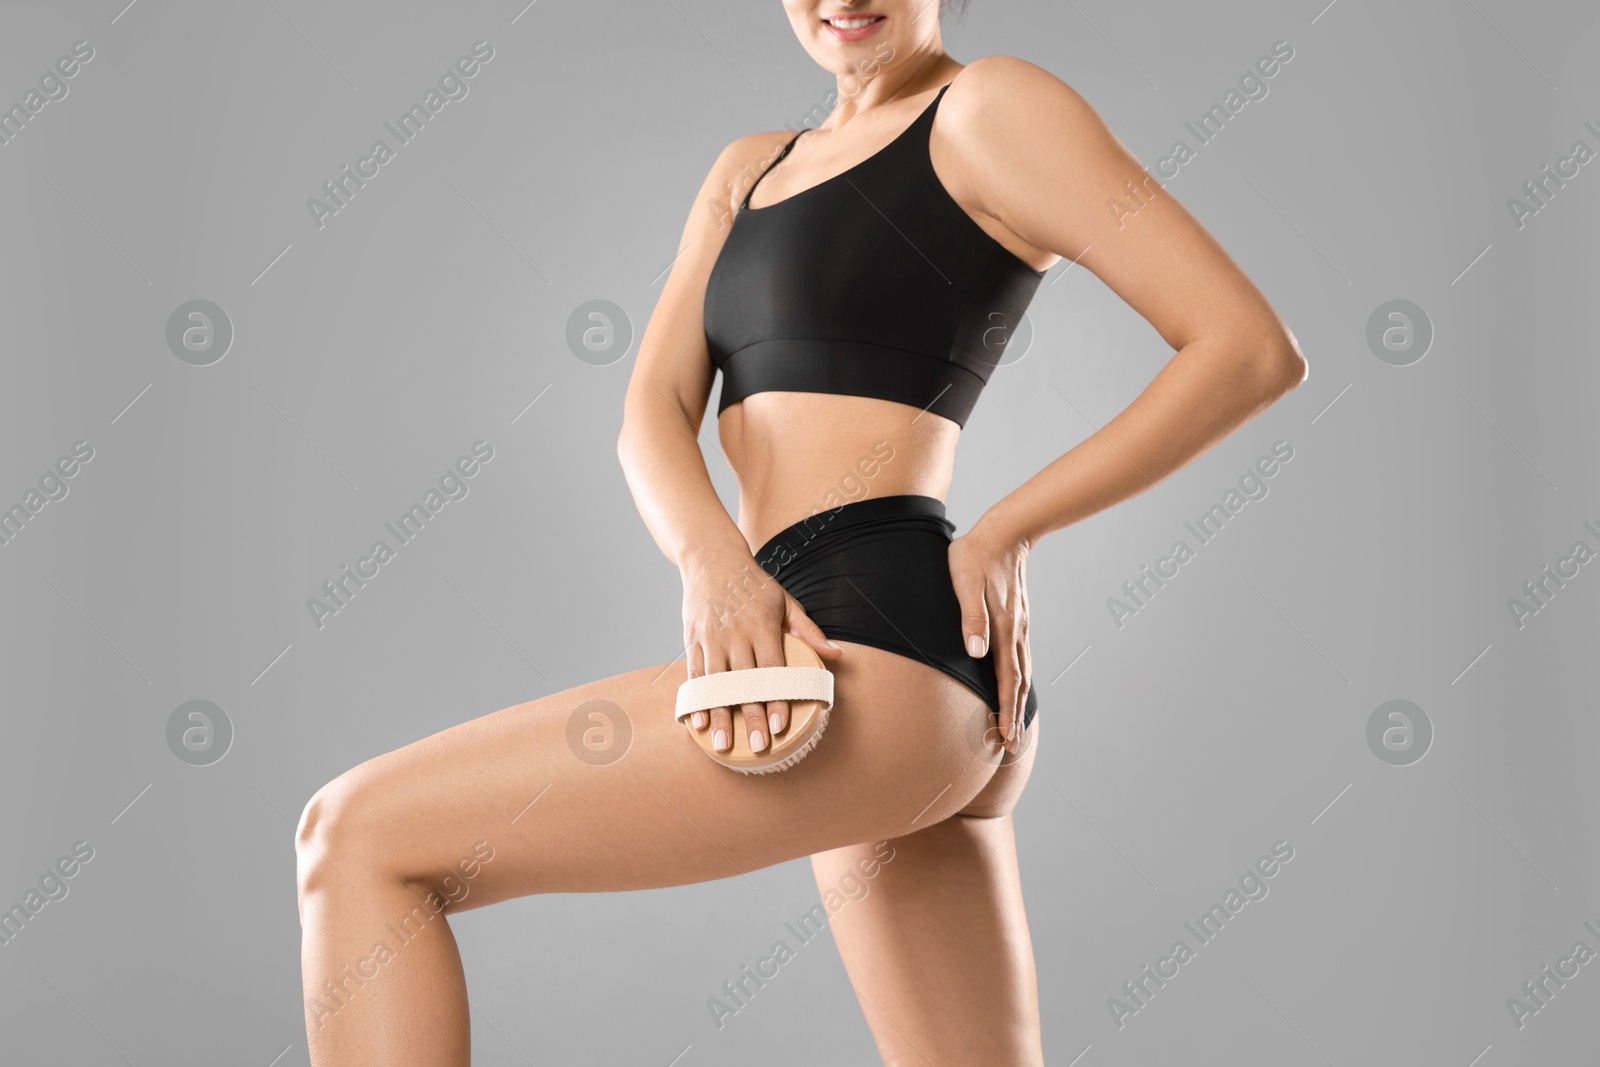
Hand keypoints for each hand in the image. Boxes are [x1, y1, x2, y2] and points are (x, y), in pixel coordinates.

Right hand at [680, 545, 842, 753]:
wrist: (712, 558)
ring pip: (716, 683)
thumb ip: (809, 631)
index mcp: (762, 625)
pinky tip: (698, 722)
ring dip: (720, 715)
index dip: (776, 697)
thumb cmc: (754, 584)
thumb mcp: (785, 601)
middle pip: (744, 682)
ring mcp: (712, 637)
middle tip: (758, 746)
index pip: (771, 668)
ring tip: (724, 744)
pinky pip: (694, 674)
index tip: (780, 724)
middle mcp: (736, 633)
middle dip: (751, 716)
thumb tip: (837, 654)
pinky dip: (696, 699)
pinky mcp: (693, 639)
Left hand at [949, 515, 1032, 754]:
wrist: (1003, 532)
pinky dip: (1020, 680)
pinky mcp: (1017, 620)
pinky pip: (1020, 658)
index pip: (1006, 678)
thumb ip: (970, 617)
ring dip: (1018, 701)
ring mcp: (1019, 626)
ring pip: (1022, 671)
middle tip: (1013, 747)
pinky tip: (1016, 687)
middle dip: (1014, 715)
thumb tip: (975, 653)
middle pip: (1018, 682)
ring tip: (1014, 726)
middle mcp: (1015, 631)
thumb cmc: (974, 556)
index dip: (1005, 709)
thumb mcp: (964, 582)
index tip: (1005, 737)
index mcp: (1003, 626)